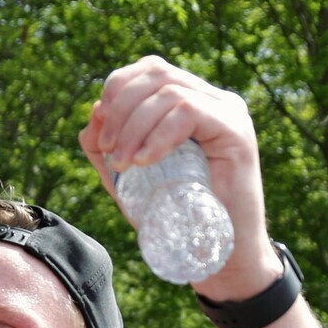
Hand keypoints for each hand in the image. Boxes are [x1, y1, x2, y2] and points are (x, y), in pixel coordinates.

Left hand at [79, 57, 283, 299]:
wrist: (220, 258)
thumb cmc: (178, 220)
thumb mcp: (132, 181)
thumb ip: (110, 150)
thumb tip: (91, 118)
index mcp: (192, 102)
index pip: (150, 69)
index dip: (117, 88)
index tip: (100, 129)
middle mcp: (213, 100)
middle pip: (157, 72)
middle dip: (120, 106)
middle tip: (107, 149)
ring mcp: (228, 112)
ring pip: (170, 91)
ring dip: (134, 126)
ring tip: (122, 163)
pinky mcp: (237, 131)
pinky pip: (189, 112)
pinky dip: (159, 135)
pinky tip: (144, 162)